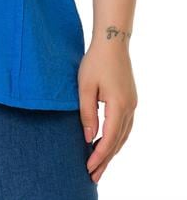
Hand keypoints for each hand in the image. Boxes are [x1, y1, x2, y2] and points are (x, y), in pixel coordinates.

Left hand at [78, 40, 137, 183]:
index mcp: (119, 105)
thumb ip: (87, 113)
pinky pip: (124, 126)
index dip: (99, 156)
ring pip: (123, 135)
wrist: (112, 42)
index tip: (88, 168)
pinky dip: (116, 139)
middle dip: (105, 160)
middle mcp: (130, 108)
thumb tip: (88, 139)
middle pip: (118, 141)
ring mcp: (132, 104)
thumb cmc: (95, 61)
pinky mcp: (130, 100)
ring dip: (112, 151)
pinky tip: (107, 143)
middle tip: (93, 175)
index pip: (110, 138)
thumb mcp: (85, 87)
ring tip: (99, 164)